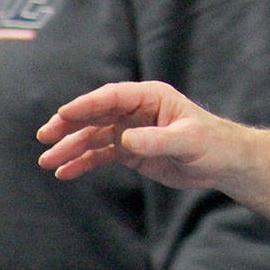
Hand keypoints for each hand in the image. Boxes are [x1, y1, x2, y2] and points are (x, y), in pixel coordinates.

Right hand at [37, 80, 238, 189]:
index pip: (112, 96)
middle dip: (69, 125)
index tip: (62, 114)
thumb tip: (125, 139)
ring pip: (94, 136)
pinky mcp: (131, 151)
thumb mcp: (188, 140)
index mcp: (151, 97)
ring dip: (70, 147)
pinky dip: (82, 162)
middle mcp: (137, 111)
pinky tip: (65, 172)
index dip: (86, 104)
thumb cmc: (212, 144)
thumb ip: (157, 140)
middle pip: (96, 114)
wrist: (223, 163)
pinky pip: (101, 154)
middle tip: (45, 137)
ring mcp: (131, 130)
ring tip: (47, 161)